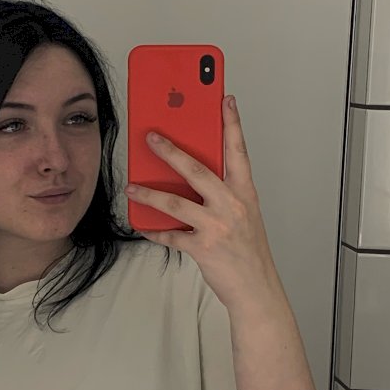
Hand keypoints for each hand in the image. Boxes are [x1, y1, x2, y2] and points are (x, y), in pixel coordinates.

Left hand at [124, 95, 280, 310]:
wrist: (257, 290)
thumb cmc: (248, 250)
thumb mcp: (244, 213)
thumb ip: (223, 192)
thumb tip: (188, 175)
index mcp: (244, 192)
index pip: (238, 151)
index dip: (232, 124)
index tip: (225, 99)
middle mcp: (232, 205)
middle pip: (196, 170)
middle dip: (170, 151)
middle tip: (151, 137)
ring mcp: (217, 226)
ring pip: (175, 203)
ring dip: (149, 194)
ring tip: (132, 186)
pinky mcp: (203, 247)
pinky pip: (170, 236)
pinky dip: (153, 231)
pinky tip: (141, 225)